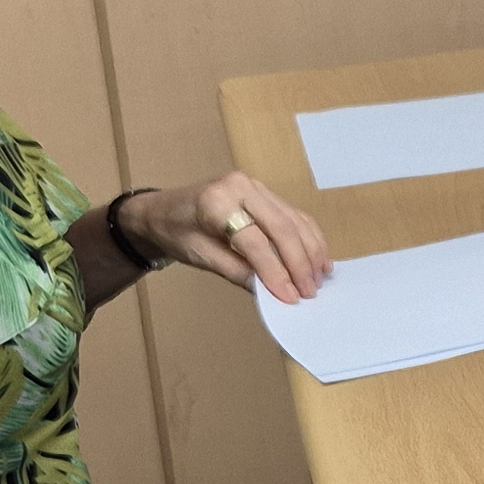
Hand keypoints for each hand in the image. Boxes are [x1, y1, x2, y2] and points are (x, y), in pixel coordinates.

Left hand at [121, 172, 331, 301]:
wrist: (163, 210)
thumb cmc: (176, 233)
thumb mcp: (201, 257)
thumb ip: (237, 272)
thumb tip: (272, 292)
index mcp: (216, 201)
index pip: (253, 240)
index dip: (274, 271)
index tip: (290, 297)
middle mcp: (240, 186)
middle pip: (281, 227)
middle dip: (299, 263)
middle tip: (310, 292)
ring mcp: (255, 186)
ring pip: (294, 220)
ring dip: (311, 251)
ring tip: (319, 280)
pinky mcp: (265, 192)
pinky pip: (294, 215)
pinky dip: (310, 238)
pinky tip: (319, 259)